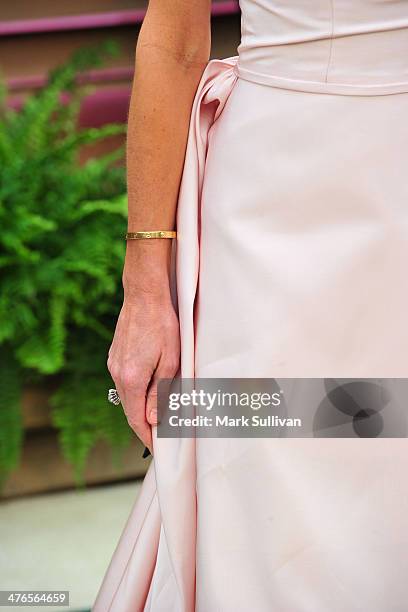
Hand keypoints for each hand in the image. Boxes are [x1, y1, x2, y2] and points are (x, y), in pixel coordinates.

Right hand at [107, 293, 179, 452]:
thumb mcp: (170, 361)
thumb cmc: (162, 325)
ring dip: (140, 406)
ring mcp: (114, 364)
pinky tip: (149, 389)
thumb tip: (153, 418)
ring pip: (126, 395)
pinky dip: (136, 391)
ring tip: (158, 413)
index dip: (146, 436)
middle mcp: (117, 374)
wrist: (144, 295)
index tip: (156, 447)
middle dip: (144, 424)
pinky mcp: (115, 355)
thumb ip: (160, 392)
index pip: (136, 419)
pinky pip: (124, 381)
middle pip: (129, 409)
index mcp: (131, 379)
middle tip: (161, 434)